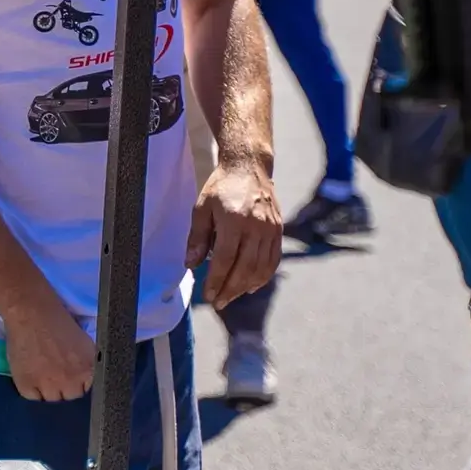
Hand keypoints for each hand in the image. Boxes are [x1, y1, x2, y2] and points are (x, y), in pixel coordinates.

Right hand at [2, 300, 95, 401]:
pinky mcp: (27, 385)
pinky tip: (30, 373)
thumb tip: (85, 379)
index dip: (78, 383)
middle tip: (56, 372)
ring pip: (51, 399)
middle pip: (70, 397)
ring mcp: (48, 386)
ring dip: (47, 389)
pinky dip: (30, 388)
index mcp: (88, 370)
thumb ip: (88, 364)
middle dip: (65, 387)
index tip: (72, 376)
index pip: (87, 390)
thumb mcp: (84, 343)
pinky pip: (32, 397)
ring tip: (41, 372)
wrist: (31, 311)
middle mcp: (70, 381)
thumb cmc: (58, 320)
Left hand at [187, 160, 282, 305]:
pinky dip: (262, 277)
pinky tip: (250, 286)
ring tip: (231, 296)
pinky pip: (273, 261)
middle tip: (219, 302)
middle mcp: (257, 226)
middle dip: (230, 289)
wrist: (249, 167)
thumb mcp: (202, 208)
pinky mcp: (279, 231)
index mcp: (235, 219)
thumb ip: (197, 237)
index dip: (217, 280)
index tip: (209, 295)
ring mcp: (271, 229)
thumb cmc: (221, 188)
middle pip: (245, 268)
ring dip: (245, 287)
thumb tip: (191, 265)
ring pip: (261, 268)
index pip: (226, 259)